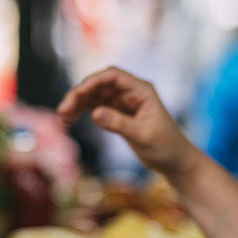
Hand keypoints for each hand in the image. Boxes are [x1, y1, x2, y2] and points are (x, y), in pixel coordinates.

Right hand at [58, 67, 201, 177]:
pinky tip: (69, 121)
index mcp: (142, 90)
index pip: (113, 76)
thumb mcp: (143, 136)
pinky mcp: (118, 114)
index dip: (92, 81)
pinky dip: (82, 112)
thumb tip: (94, 113)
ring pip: (94, 96)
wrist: (175, 161)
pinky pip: (95, 108)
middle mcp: (131, 92)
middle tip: (62, 111)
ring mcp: (123, 102)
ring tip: (62, 118)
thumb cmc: (166, 147)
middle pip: (99, 85)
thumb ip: (119, 124)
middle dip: (79, 95)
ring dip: (77, 104)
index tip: (77, 94)